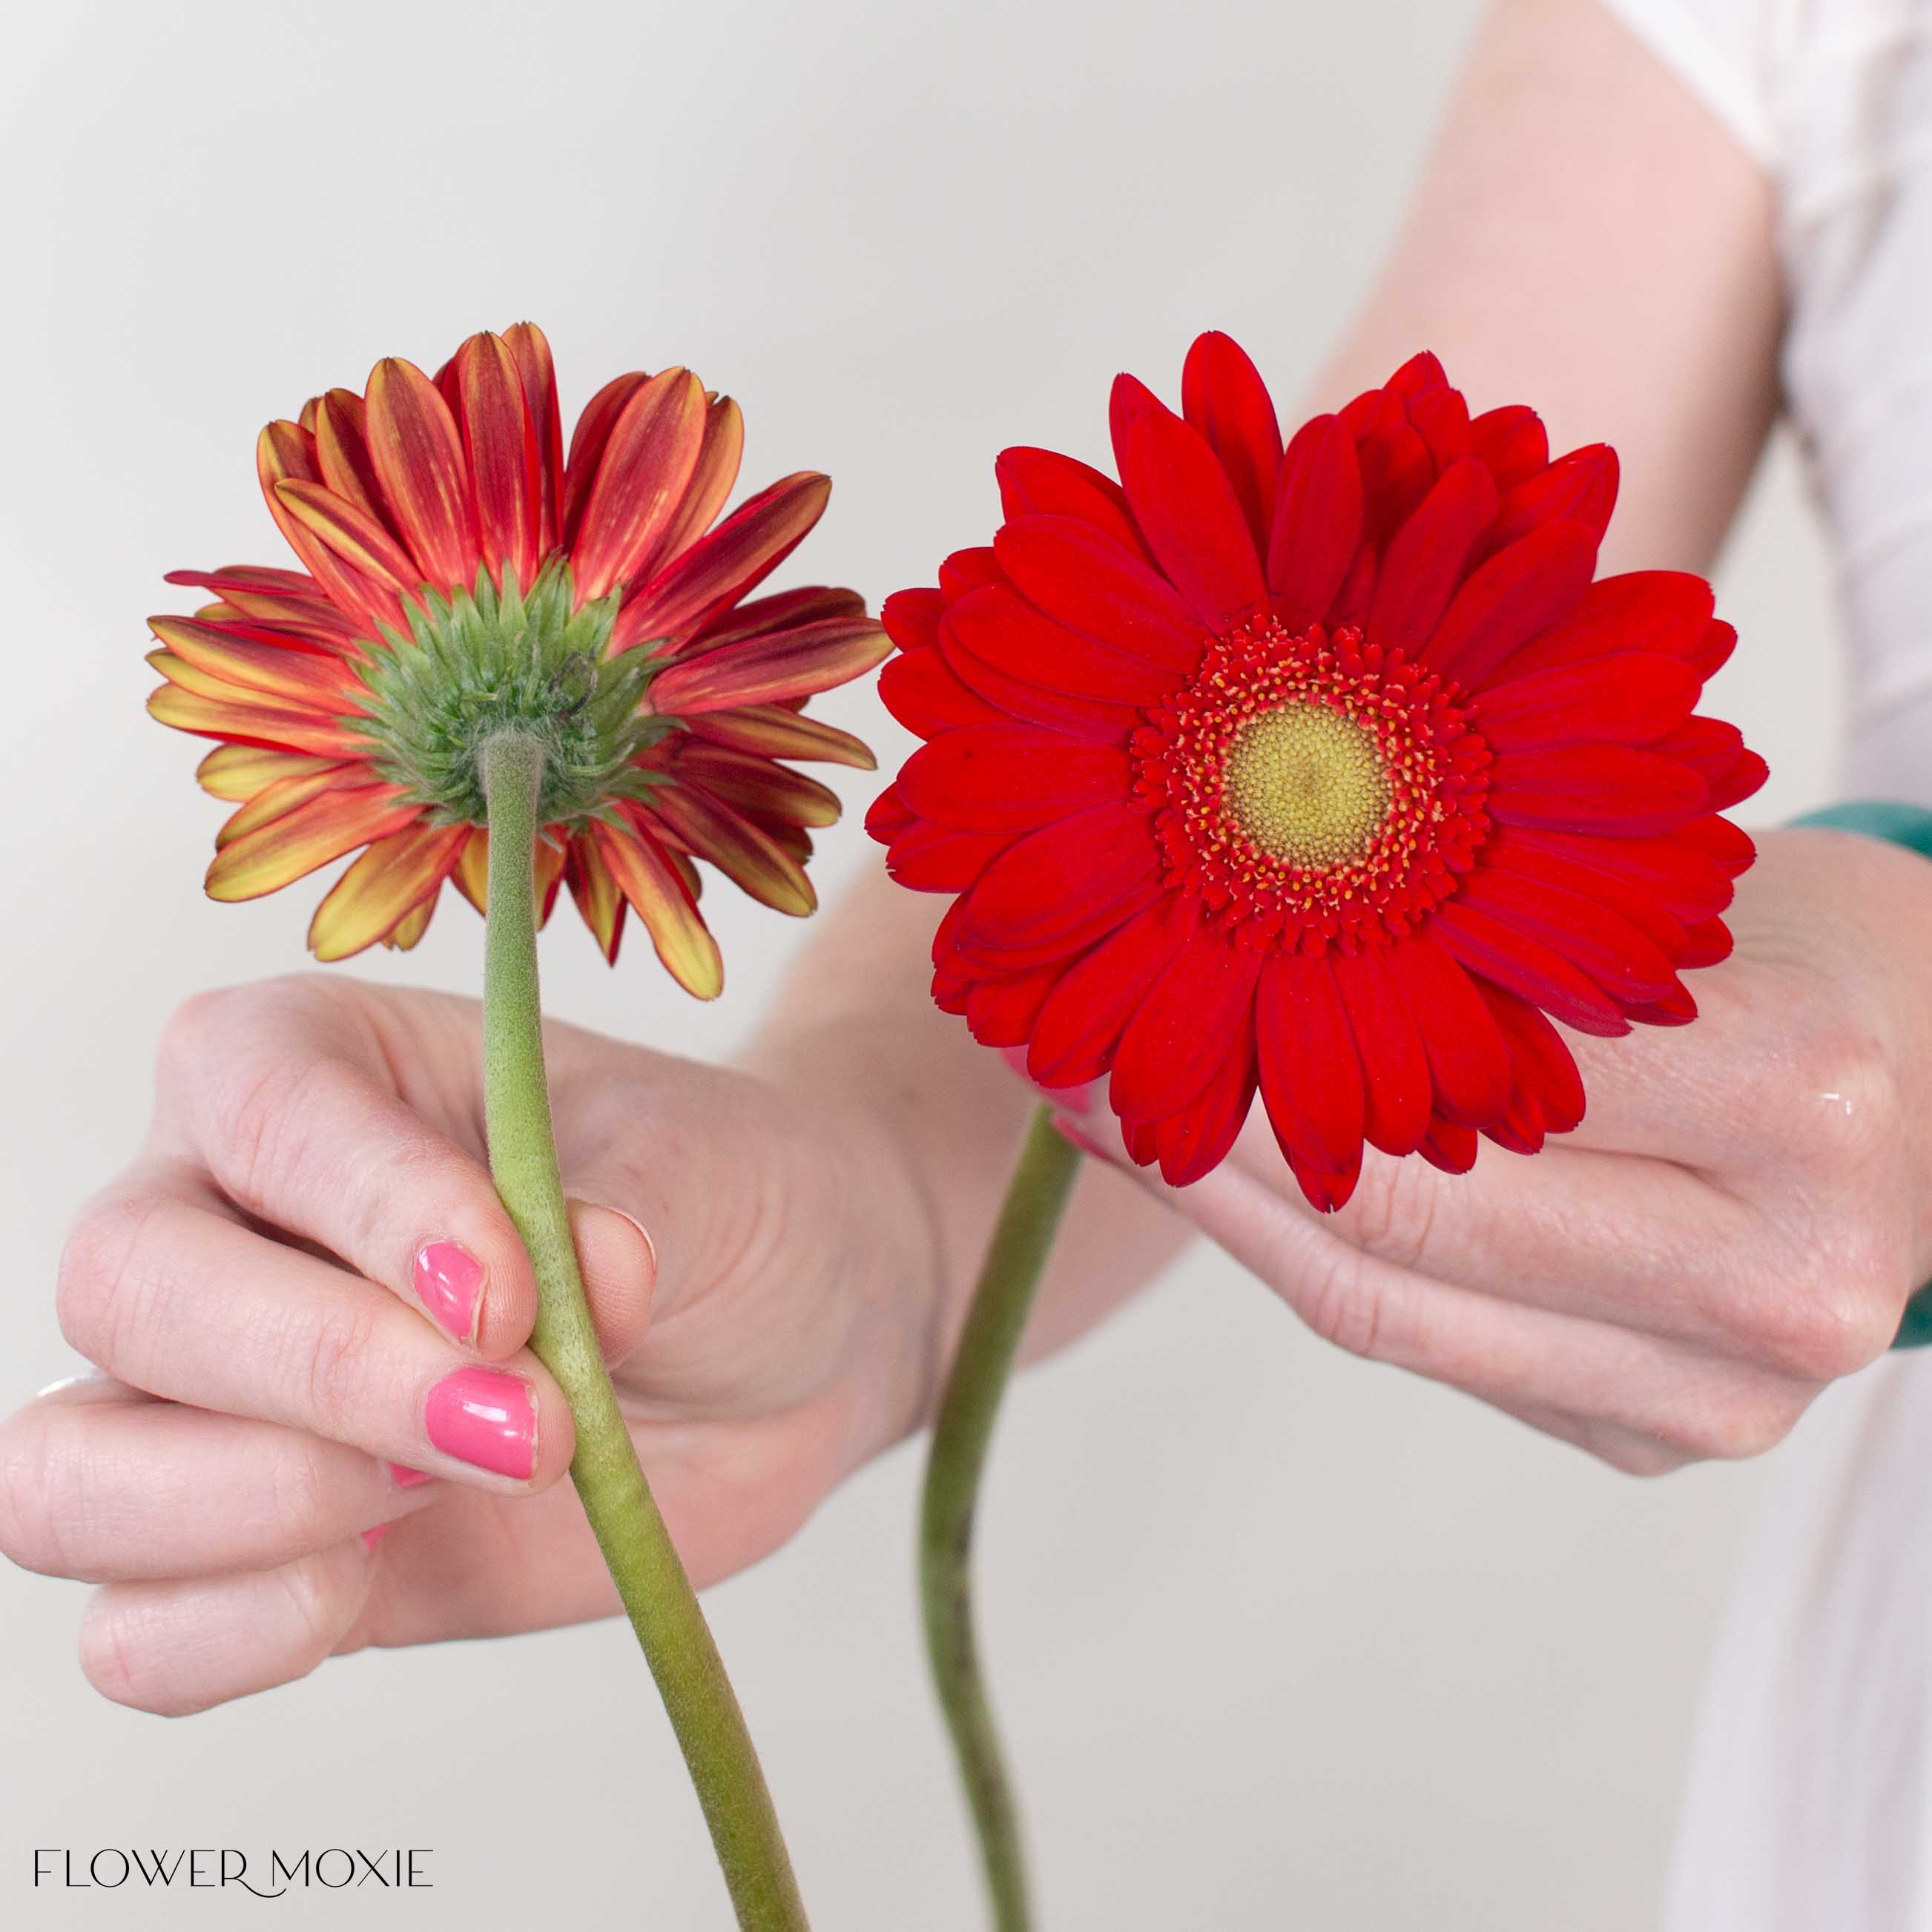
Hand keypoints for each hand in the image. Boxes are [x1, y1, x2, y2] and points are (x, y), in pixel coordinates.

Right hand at [0, 975, 938, 1712]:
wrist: (796, 1329)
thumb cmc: (725, 1200)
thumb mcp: (702, 1166)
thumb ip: (626, 1209)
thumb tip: (585, 1277)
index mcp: (310, 1062)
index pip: (257, 1102)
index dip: (369, 1207)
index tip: (515, 1290)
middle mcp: (222, 1216)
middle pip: (124, 1287)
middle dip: (321, 1374)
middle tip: (526, 1419)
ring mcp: (222, 1400)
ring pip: (68, 1476)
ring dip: (256, 1508)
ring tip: (465, 1480)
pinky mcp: (265, 1553)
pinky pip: (140, 1633)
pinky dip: (235, 1633)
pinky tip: (379, 1575)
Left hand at [1048, 829, 1931, 1473]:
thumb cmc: (1787, 950)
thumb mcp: (1663, 895)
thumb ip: (1489, 944)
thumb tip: (1231, 940)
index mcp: (1797, 1099)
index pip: (1461, 1085)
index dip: (1264, 1043)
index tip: (1125, 984)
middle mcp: (1779, 1281)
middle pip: (1407, 1231)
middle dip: (1205, 1149)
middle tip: (1070, 1066)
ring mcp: (1721, 1394)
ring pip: (1395, 1317)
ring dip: (1227, 1222)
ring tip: (1107, 1127)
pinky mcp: (1660, 1437)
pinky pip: (1436, 1350)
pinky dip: (1317, 1268)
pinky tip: (1225, 1192)